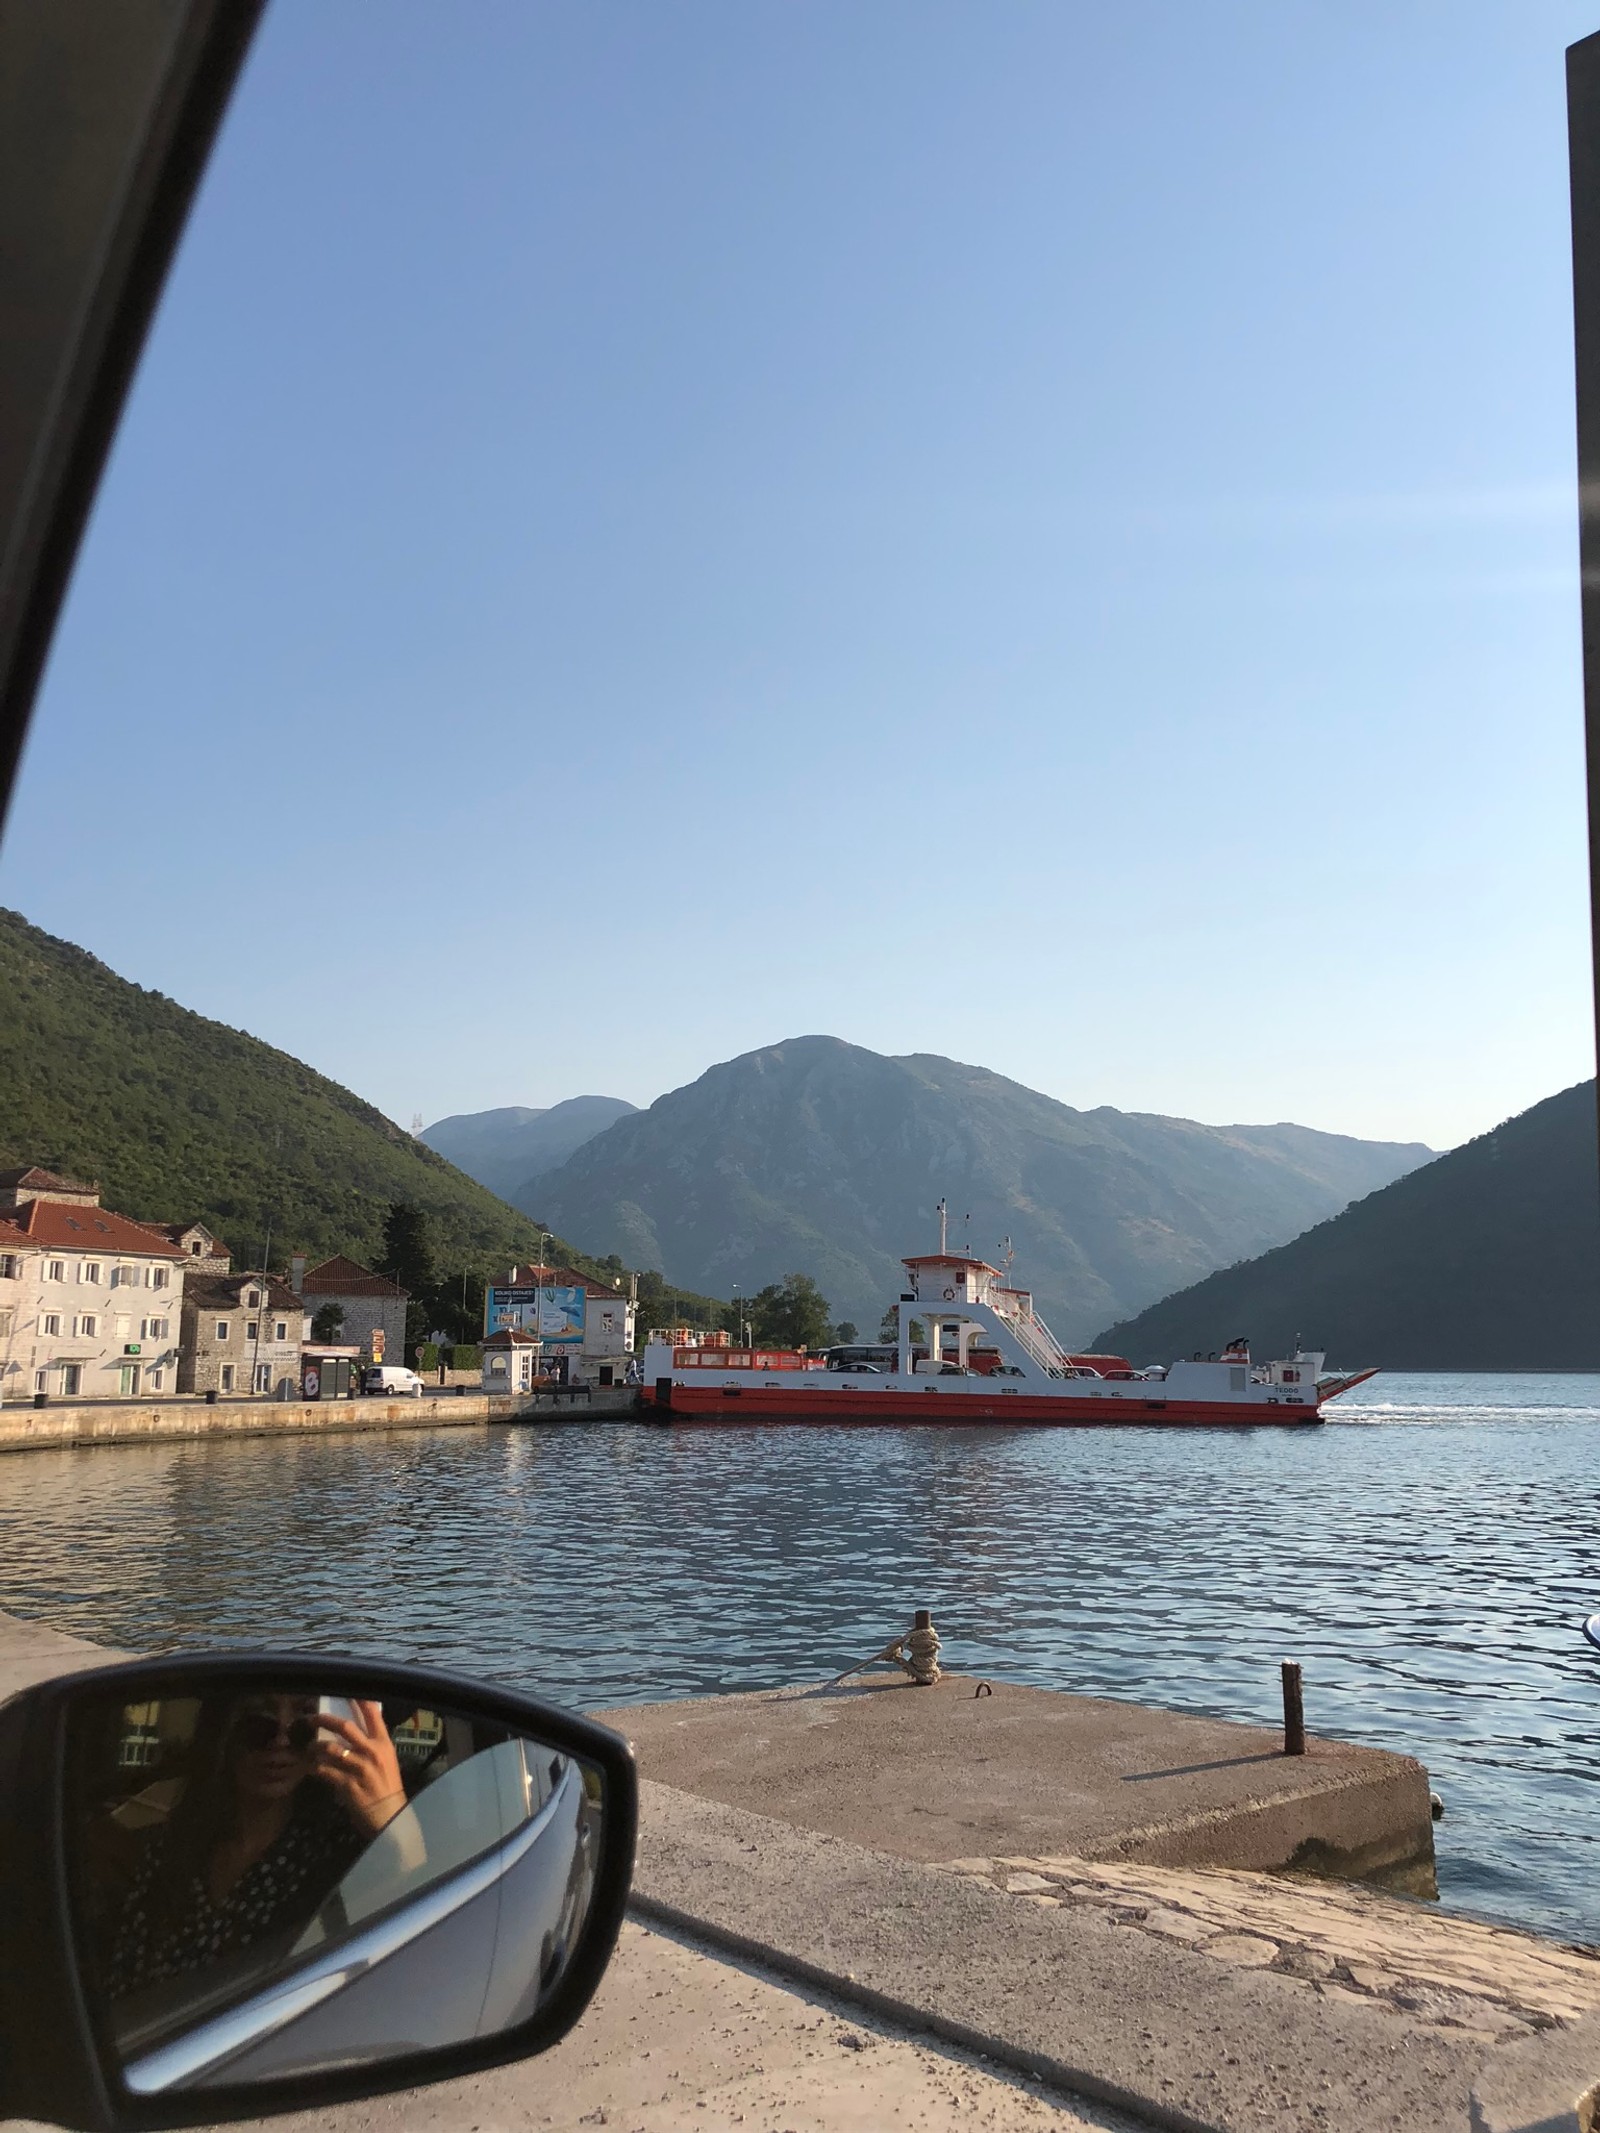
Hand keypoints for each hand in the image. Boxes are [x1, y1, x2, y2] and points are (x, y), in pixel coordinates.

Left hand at [315, 1701, 407, 1834]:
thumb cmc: (387, 1786)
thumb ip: (373, 1744)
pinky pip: (325, 1771)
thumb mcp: (387, 1760)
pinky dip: (315, 1768)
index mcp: (384, 1744)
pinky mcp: (348, 1785)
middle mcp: (372, 1752)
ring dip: (315, 1747)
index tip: (347, 1691)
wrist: (389, 1815)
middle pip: (346, 1727)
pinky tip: (310, 1768)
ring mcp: (360, 1768)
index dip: (358, 1701)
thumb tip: (354, 1730)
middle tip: (311, 1719)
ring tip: (308, 1748)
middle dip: (325, 1720)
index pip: (373, 1715)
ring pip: (331, 1748)